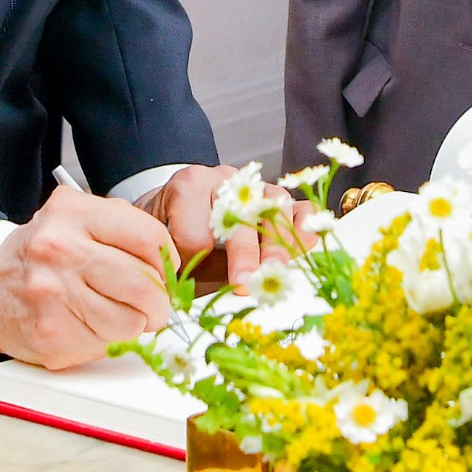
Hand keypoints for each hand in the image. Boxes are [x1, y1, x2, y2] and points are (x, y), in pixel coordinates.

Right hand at [0, 185, 176, 368]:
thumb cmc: (44, 254)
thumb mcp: (79, 219)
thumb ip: (125, 229)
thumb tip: (171, 265)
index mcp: (73, 214)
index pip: (149, 238)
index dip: (167, 261)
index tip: (165, 271)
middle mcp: (59, 251)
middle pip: (143, 285)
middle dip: (159, 302)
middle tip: (154, 305)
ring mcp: (53, 296)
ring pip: (130, 322)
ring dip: (135, 324)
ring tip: (119, 314)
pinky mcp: (51, 336)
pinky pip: (106, 346)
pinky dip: (108, 340)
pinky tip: (90, 326)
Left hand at [143, 165, 321, 288]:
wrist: (179, 214)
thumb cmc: (174, 234)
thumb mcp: (166, 247)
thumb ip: (180, 265)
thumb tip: (189, 292)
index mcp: (188, 187)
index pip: (196, 229)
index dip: (194, 259)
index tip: (189, 276)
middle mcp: (226, 180)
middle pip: (240, 214)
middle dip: (243, 253)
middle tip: (244, 283)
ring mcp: (256, 187)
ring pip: (275, 208)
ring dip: (277, 246)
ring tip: (274, 274)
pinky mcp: (279, 201)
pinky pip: (301, 207)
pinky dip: (305, 227)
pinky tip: (305, 245)